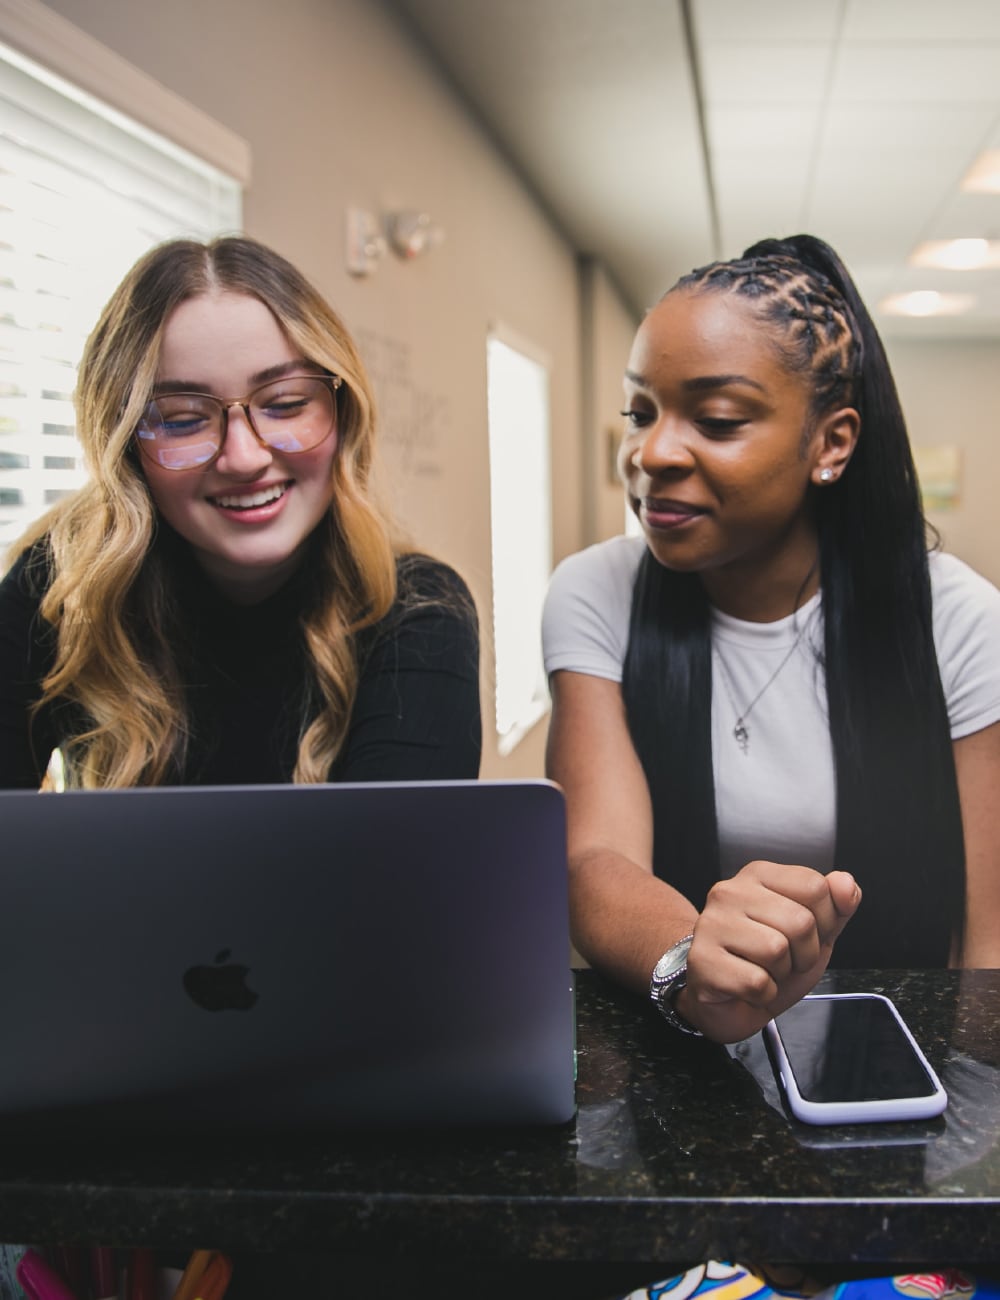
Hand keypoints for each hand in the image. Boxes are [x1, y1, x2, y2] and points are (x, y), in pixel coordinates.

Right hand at [676, 860, 860, 1042]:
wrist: (728, 999)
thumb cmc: (766, 961)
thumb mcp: (812, 931)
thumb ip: (835, 906)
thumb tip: (846, 884)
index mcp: (758, 875)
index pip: (815, 886)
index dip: (824, 921)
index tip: (805, 935)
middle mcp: (730, 892)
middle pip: (800, 921)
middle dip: (803, 954)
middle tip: (783, 960)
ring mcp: (711, 924)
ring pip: (776, 950)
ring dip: (781, 974)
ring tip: (764, 970)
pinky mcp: (702, 960)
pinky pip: (756, 982)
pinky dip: (762, 994)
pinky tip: (748, 987)